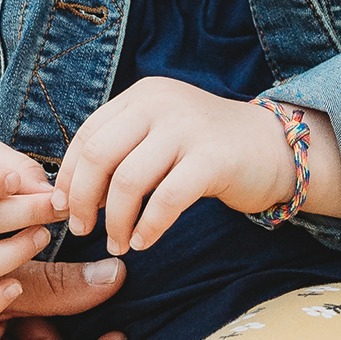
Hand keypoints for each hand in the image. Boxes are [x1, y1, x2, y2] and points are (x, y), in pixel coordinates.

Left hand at [58, 76, 330, 253]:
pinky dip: (148, 227)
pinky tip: (143, 242)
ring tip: (117, 243)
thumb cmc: (208, 150)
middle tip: (82, 230)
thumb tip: (70, 194)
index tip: (64, 208)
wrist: (276, 148)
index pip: (88, 135)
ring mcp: (188, 128)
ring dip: (115, 221)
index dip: (68, 176)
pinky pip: (166, 200)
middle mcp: (161, 104)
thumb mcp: (160, 136)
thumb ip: (121, 151)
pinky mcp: (213, 158)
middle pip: (99, 156)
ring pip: (128, 181)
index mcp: (142, 96)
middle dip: (83, 200)